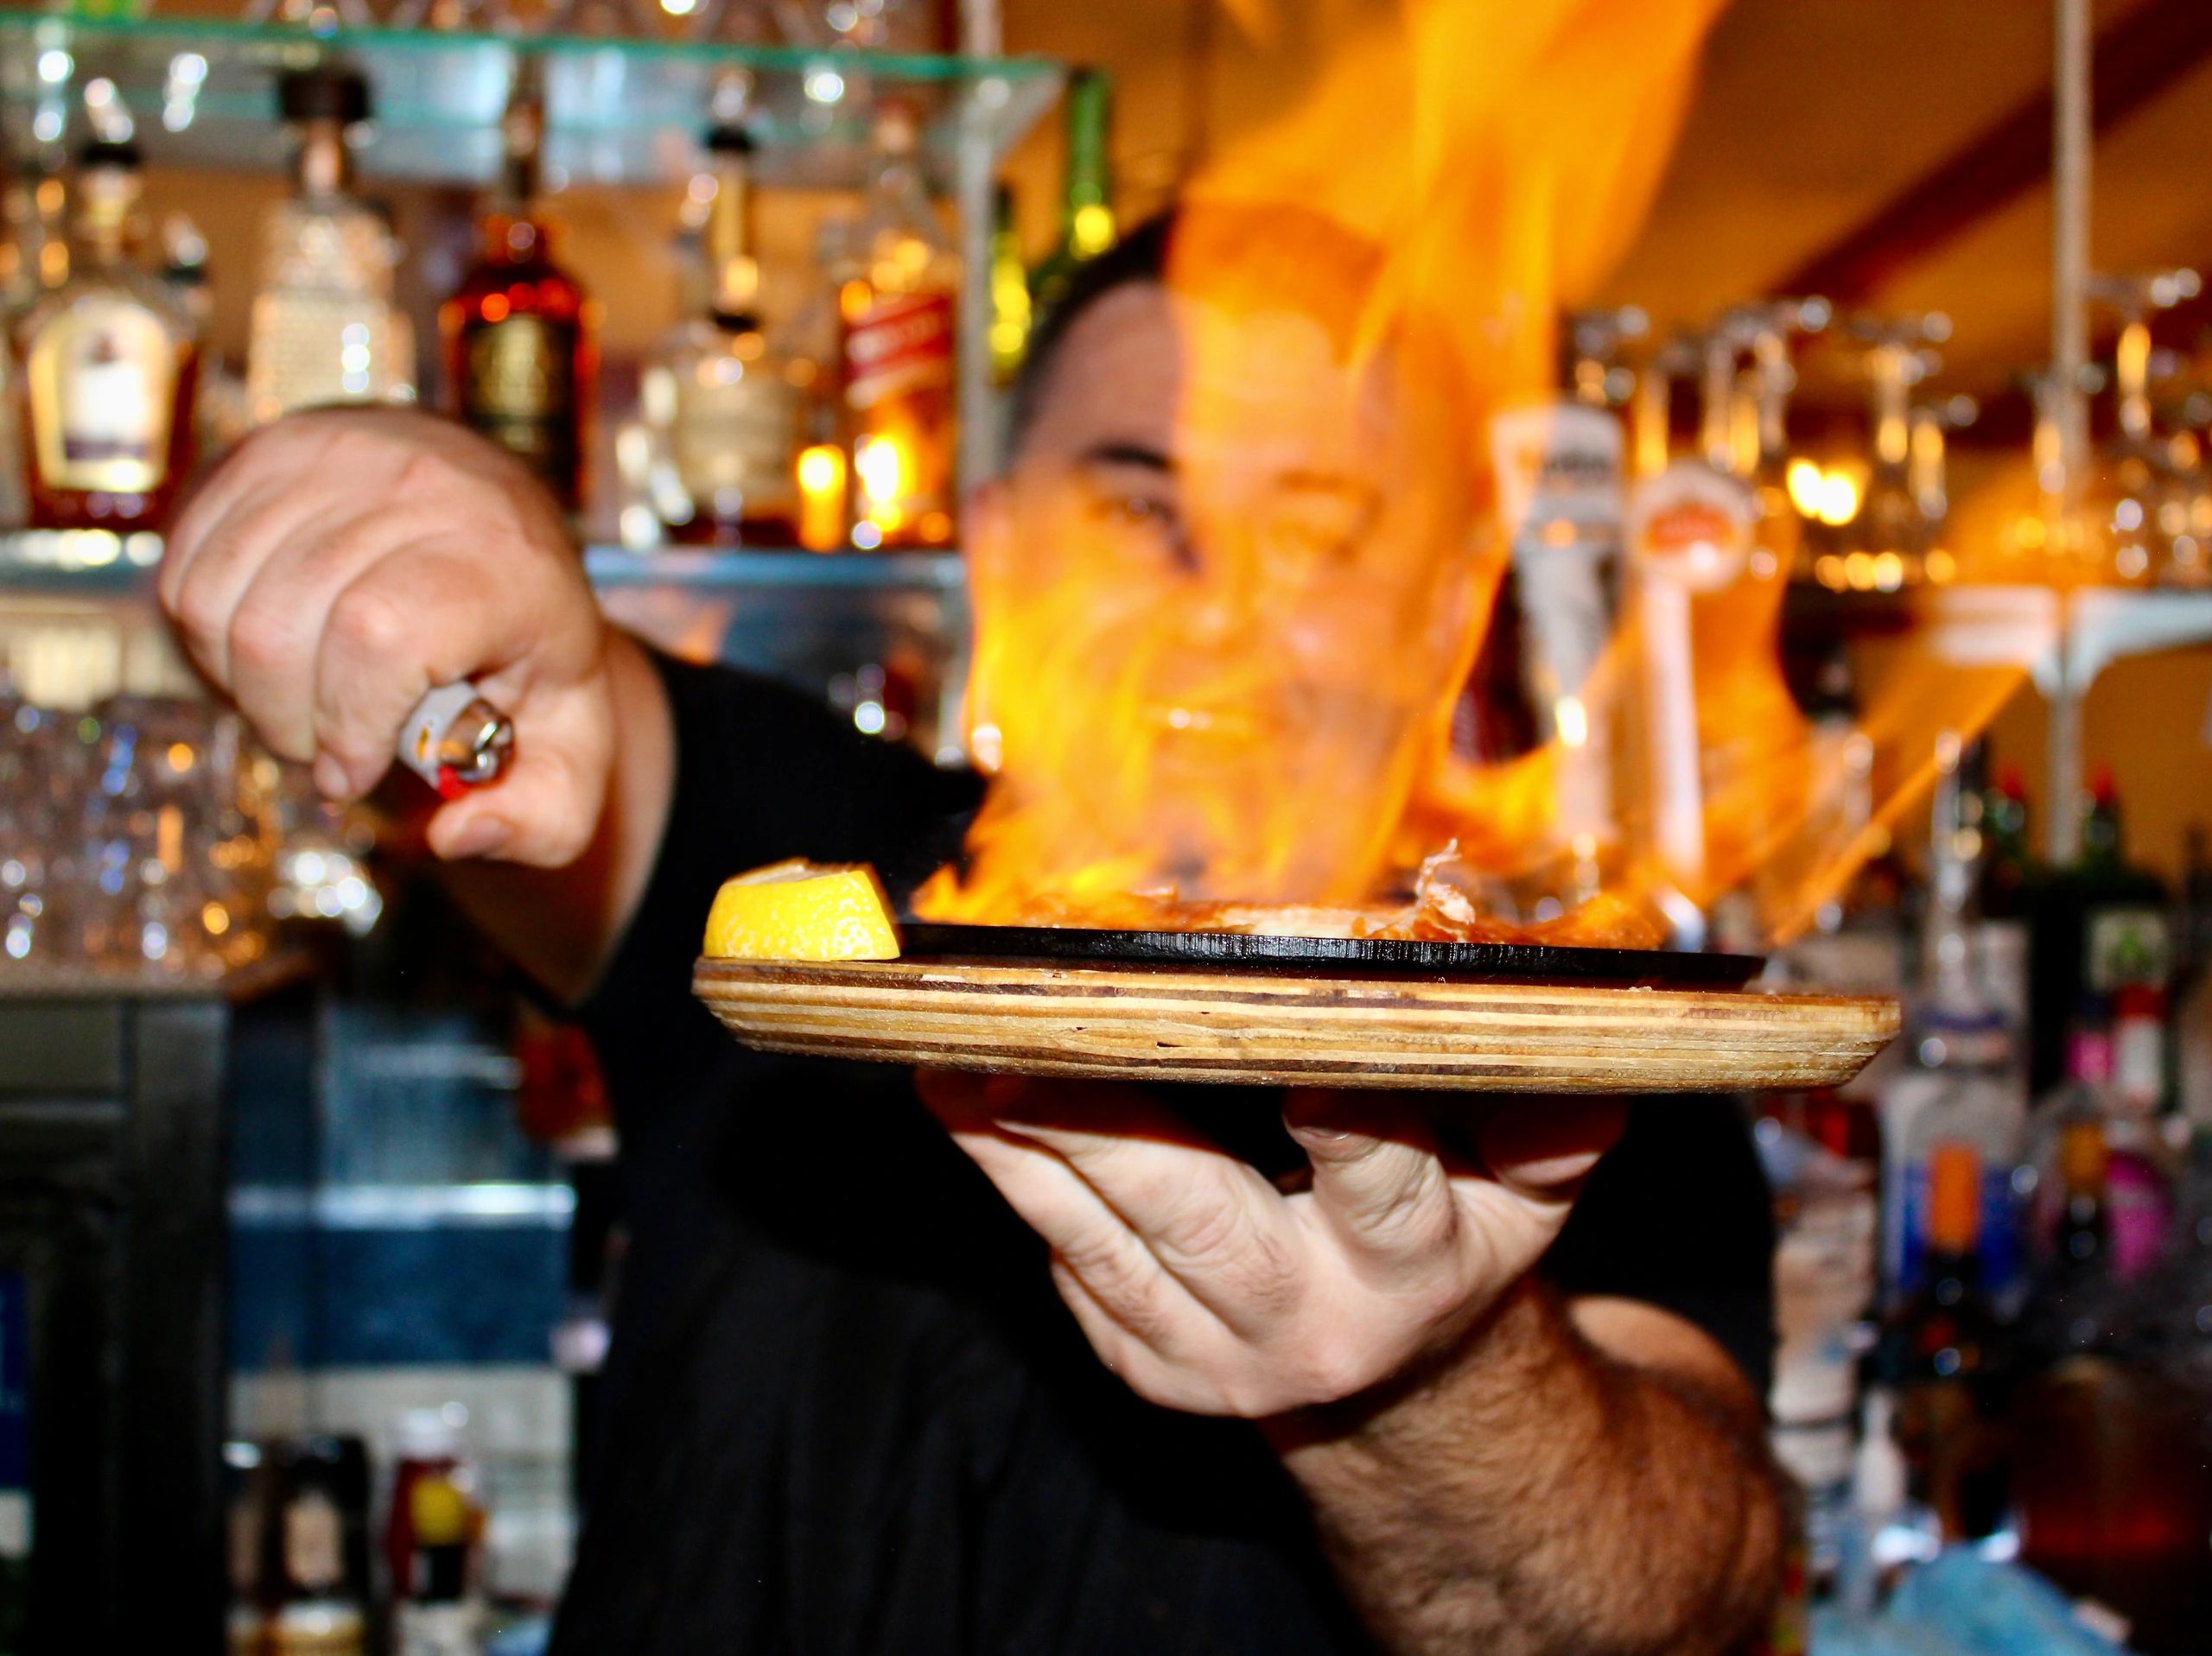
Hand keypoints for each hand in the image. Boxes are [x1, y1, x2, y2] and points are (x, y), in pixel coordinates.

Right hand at [160, 406, 614, 867]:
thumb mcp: (570, 753)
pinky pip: (187, 567)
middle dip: (288, 722)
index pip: (380, 634)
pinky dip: (211, 636)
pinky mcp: (273, 447)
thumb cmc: (533, 663)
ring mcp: (340, 453)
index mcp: (506, 563)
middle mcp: (424, 486)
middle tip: (327, 746)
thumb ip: (540, 823)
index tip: (355, 769)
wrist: (511, 544)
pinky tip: (274, 651)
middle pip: (280, 629)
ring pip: (218, 600)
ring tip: (304, 700)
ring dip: (243, 684)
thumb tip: (456, 836)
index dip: (348, 721)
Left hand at [915, 1073, 1623, 1416]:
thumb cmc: (1455, 1239)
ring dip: (1021, 1150)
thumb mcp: (1527, 1193)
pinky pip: (1075, 1273)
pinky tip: (975, 1115)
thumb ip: (1550, 1133)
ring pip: (1103, 1244)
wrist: (1395, 1377)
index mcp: (1414, 1265)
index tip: (1284, 1044)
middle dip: (1101, 1121)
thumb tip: (1589, 1074)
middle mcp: (1310, 1323)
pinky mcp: (1151, 1369)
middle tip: (1022, 1037)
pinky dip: (1023, 1189)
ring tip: (950, 1065)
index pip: (1378, 1176)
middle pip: (1193, 1214)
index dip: (1337, 1111)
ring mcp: (1216, 1358)